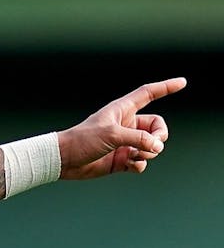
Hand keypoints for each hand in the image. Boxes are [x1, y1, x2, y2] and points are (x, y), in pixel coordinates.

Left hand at [58, 77, 186, 179]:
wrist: (65, 160)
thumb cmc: (83, 140)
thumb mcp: (112, 135)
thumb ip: (139, 139)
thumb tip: (158, 147)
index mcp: (122, 110)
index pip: (148, 94)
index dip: (166, 87)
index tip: (182, 82)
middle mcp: (126, 125)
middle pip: (157, 127)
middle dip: (159, 137)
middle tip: (152, 146)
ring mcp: (125, 143)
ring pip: (152, 147)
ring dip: (148, 153)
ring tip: (132, 156)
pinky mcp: (121, 159)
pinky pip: (141, 162)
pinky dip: (139, 164)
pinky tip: (127, 165)